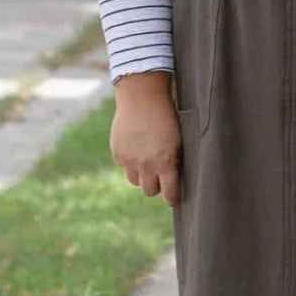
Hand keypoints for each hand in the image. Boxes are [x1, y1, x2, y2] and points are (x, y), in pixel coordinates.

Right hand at [110, 71, 182, 207]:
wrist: (142, 96)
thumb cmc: (166, 116)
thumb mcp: (178, 140)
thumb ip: (174, 161)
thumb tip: (174, 179)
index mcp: (166, 163)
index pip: (169, 194)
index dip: (172, 198)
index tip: (173, 198)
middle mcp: (146, 166)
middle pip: (149, 191)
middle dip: (155, 186)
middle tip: (159, 175)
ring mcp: (129, 161)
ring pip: (134, 181)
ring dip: (141, 175)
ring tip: (146, 159)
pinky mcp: (117, 153)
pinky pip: (124, 166)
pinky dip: (129, 161)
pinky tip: (135, 146)